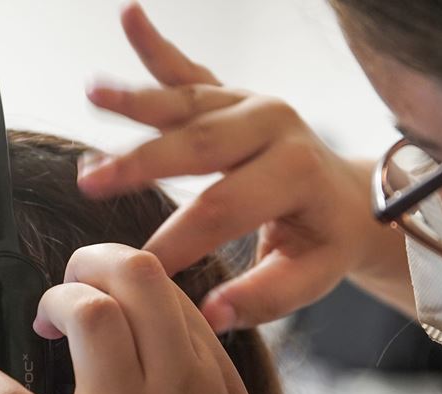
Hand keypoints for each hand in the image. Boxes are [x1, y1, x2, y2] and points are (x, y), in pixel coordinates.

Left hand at [0, 244, 306, 393]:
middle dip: (88, 263)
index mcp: (211, 376)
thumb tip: (153, 333)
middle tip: (65, 291)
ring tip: (40, 329)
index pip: (163, 285)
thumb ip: (196, 373)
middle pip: (132, 275)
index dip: (119, 274)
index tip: (99, 290)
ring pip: (87, 314)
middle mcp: (176, 387)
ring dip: (53, 304)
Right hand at [78, 2, 405, 330]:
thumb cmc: (326, 241)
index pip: (223, 209)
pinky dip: (157, 47)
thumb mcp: (310, 277)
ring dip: (136, 99)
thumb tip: (210, 316)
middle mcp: (275, 126)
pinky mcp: (235, 95)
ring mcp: (253, 103)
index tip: (135, 268)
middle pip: (197, 144)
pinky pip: (191, 71)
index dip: (176, 240)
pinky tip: (131, 16)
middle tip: (90, 179)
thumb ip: (262, 298)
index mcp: (295, 173)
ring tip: (93, 92)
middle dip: (140, 162)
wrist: (352, 198)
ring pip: (186, 101)